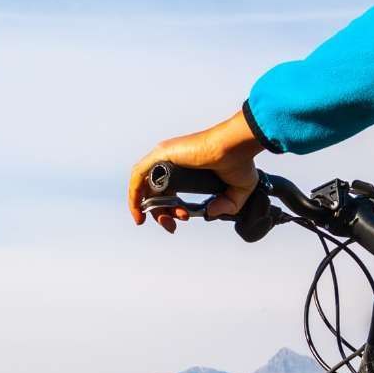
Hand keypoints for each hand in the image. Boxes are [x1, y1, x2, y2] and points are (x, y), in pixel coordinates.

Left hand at [128, 110, 263, 233]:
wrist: (237, 146)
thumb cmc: (239, 161)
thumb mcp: (237, 191)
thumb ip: (225, 206)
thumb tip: (208, 214)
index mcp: (186, 168)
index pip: (167, 192)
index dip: (171, 209)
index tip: (183, 218)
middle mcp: (173, 162)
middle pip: (154, 192)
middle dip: (161, 214)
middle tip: (172, 226)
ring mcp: (165, 157)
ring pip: (145, 186)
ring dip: (150, 209)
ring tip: (165, 221)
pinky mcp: (161, 154)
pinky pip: (138, 176)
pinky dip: (134, 194)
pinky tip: (139, 212)